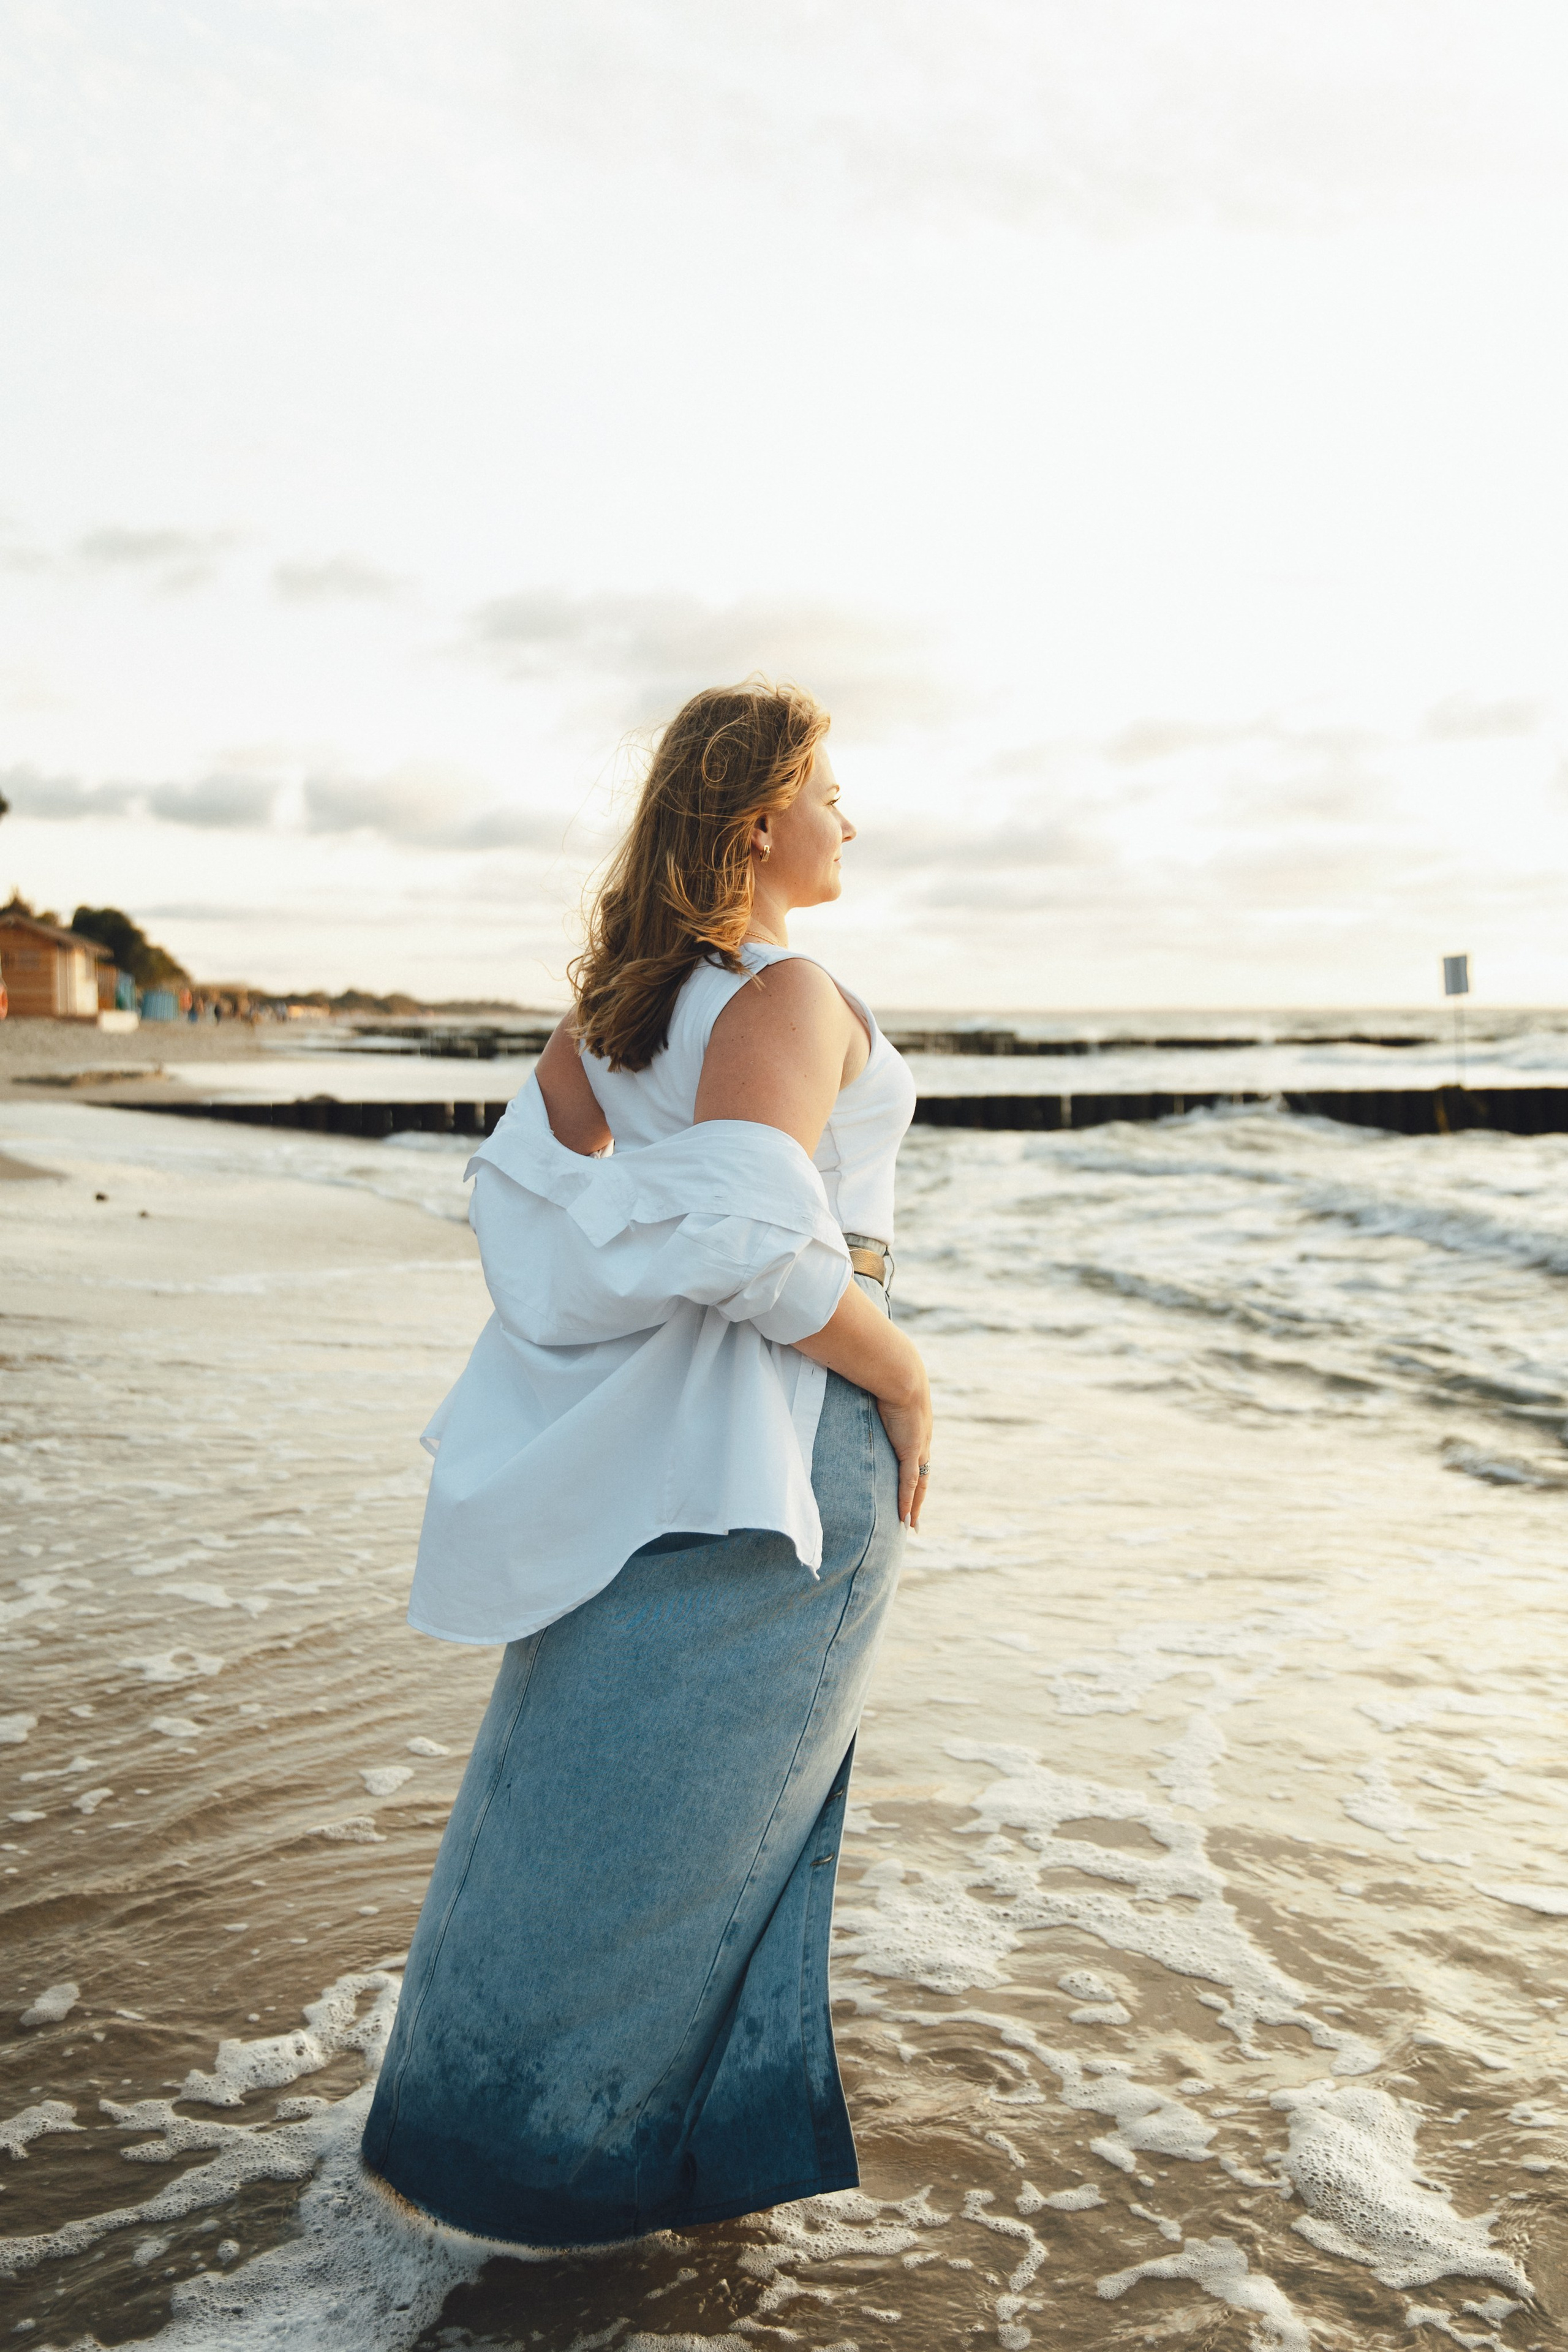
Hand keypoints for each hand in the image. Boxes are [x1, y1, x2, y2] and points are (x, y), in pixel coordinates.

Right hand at [876, 1359, 932, 1531]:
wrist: (898, 1371)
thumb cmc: (885, 1371)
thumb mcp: (874, 1386)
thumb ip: (860, 1392)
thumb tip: (842, 1383)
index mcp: (914, 1425)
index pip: (915, 1455)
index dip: (913, 1471)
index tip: (910, 1487)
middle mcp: (920, 1439)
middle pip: (921, 1475)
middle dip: (918, 1497)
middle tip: (914, 1516)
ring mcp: (917, 1447)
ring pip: (918, 1484)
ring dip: (915, 1506)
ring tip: (911, 1525)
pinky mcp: (910, 1451)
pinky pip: (909, 1484)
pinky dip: (907, 1502)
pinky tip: (905, 1519)